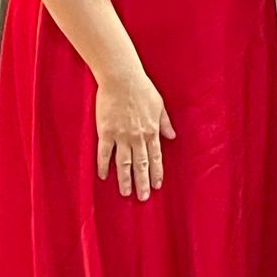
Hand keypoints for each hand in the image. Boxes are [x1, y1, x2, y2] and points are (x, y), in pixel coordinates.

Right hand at [96, 66, 175, 198]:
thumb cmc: (142, 88)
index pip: (156, 157)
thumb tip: (172, 136)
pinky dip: (104, 166)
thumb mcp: (159, 105)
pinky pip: (104, 153)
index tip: (157, 186)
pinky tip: (104, 176)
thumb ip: (165, 122)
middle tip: (143, 198)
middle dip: (143, 182)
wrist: (122, 78)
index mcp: (152, 130)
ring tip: (126, 193)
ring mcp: (121, 136)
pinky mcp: (106, 132)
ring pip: (124, 163)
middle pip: (141, 164)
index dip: (156, 172)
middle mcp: (138, 137)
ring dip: (125, 179)